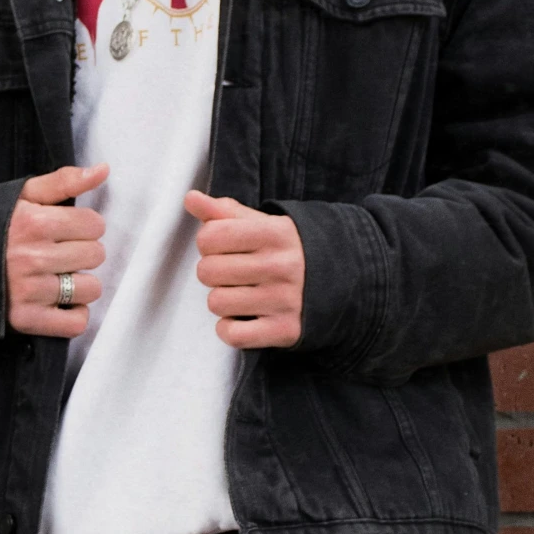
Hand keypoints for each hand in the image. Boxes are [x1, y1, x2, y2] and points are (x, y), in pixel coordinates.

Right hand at [6, 163, 107, 337]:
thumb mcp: (21, 195)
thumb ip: (63, 181)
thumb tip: (103, 170)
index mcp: (34, 223)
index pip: (94, 224)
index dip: (85, 226)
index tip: (68, 230)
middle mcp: (33, 257)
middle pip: (95, 255)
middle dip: (83, 252)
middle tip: (60, 252)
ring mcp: (29, 291)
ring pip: (90, 289)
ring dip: (80, 284)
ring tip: (59, 277)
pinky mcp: (25, 319)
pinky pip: (75, 323)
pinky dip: (73, 315)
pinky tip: (59, 302)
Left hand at [184, 190, 303, 348]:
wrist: (342, 282)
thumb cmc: (287, 251)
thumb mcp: (262, 225)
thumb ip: (224, 213)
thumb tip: (190, 198)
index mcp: (276, 233)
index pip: (209, 236)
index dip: (208, 242)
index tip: (225, 246)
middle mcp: (282, 265)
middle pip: (207, 271)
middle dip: (213, 272)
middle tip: (233, 273)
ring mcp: (285, 300)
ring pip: (216, 303)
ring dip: (222, 301)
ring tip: (242, 294)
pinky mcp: (285, 330)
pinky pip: (232, 335)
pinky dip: (230, 329)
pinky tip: (244, 318)